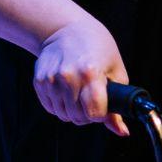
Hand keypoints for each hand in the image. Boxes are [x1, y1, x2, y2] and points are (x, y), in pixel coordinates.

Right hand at [33, 17, 129, 134]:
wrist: (67, 29)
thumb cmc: (98, 48)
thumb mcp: (115, 72)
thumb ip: (118, 105)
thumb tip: (122, 132)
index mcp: (90, 73)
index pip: (94, 113)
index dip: (101, 114)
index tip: (102, 106)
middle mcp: (68, 77)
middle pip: (78, 117)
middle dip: (87, 114)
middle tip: (91, 98)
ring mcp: (51, 79)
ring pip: (63, 115)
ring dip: (72, 110)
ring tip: (78, 92)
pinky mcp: (39, 81)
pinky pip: (51, 108)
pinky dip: (59, 105)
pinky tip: (66, 90)